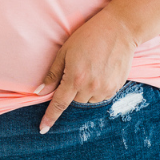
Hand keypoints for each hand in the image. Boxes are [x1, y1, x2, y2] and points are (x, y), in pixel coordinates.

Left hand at [35, 9, 137, 134]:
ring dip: (84, 91)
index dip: (50, 117)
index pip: (59, 104)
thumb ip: (53, 74)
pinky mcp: (116, 87)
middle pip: (74, 101)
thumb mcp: (65, 51)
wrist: (119, 29)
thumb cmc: (88, 36)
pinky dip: (96, 89)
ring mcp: (105, 88)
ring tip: (90, 68)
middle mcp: (90, 86)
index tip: (43, 129)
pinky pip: (101, 96)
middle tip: (76, 70)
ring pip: (87, 100)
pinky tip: (99, 71)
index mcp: (75, 77)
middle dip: (71, 91)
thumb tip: (40, 92)